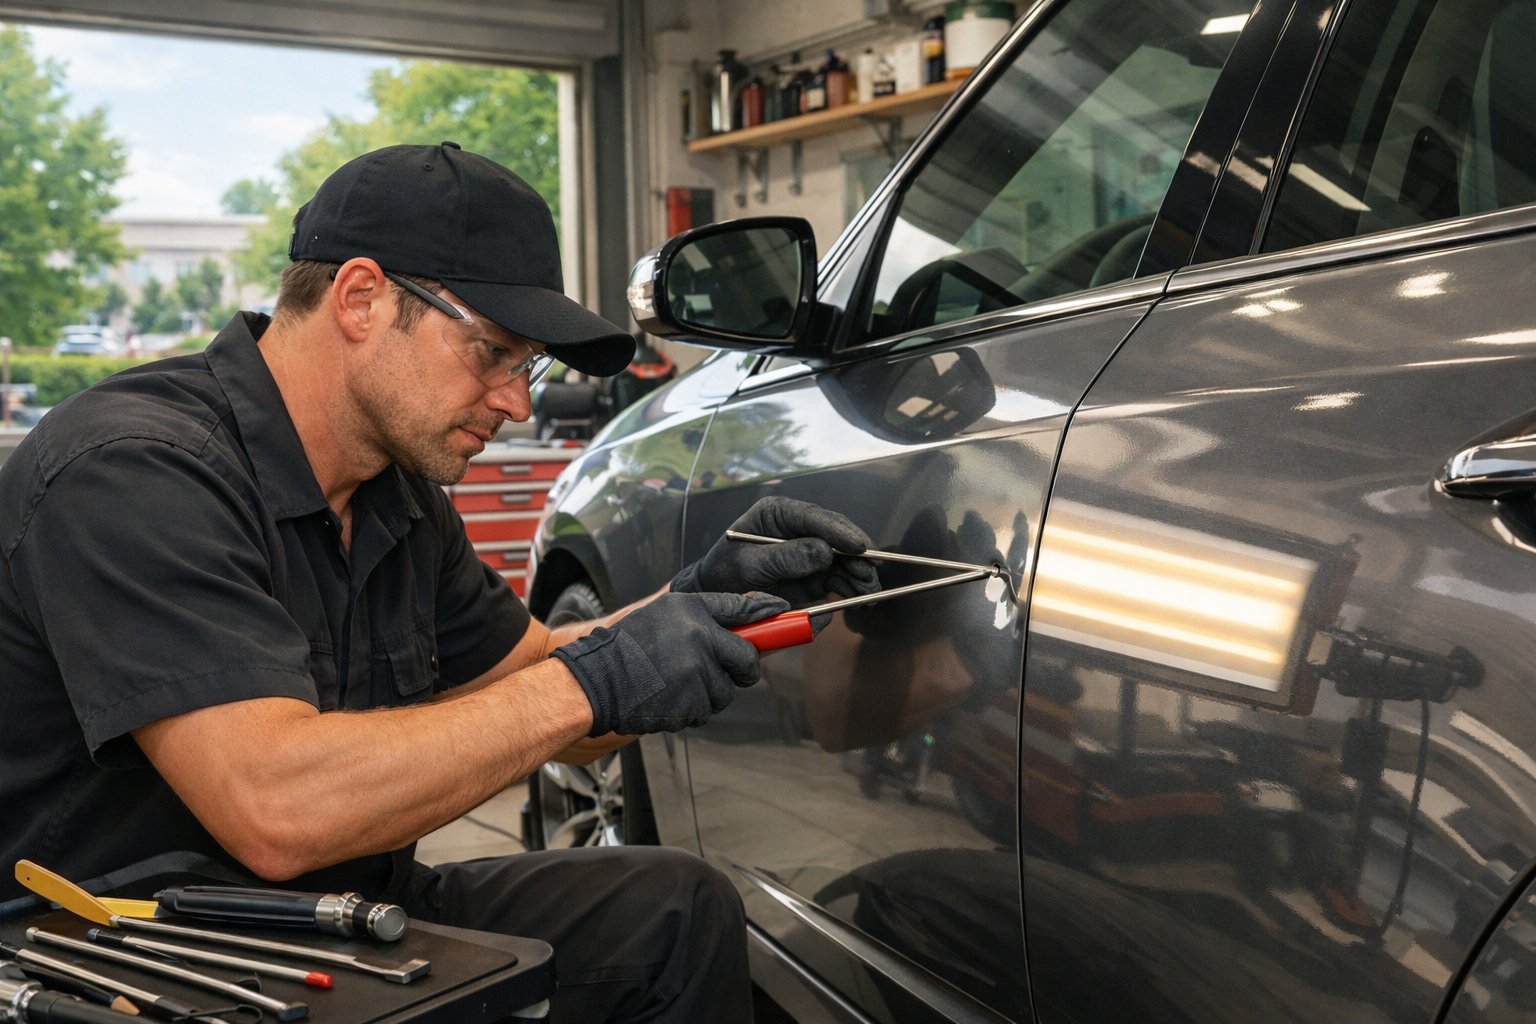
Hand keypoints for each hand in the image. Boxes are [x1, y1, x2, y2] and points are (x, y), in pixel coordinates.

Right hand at [553, 591, 788, 735]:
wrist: (597, 681)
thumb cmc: (632, 643)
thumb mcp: (672, 609)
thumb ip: (718, 608)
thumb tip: (767, 608)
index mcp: (697, 617)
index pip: (748, 620)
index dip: (774, 625)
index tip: (794, 622)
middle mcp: (701, 645)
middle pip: (745, 664)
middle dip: (737, 668)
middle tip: (713, 663)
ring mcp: (696, 679)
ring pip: (725, 691)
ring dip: (710, 689)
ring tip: (678, 678)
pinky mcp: (690, 708)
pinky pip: (707, 710)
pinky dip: (694, 706)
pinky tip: (670, 694)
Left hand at [671, 497, 880, 604]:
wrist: (718, 597)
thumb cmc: (725, 574)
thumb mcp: (750, 564)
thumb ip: (785, 557)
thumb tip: (823, 552)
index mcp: (778, 514)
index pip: (815, 517)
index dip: (840, 531)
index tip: (859, 546)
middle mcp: (799, 529)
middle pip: (837, 536)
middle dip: (857, 555)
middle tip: (870, 574)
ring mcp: (809, 551)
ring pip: (844, 559)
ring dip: (859, 574)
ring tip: (869, 592)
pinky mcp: (815, 574)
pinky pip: (840, 578)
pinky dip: (852, 588)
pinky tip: (862, 599)